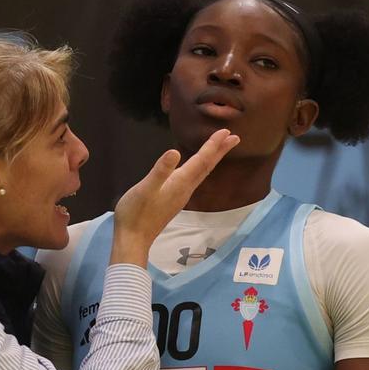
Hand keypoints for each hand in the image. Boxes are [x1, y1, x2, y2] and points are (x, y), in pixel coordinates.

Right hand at [111, 129, 239, 265]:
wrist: (133, 238)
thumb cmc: (136, 212)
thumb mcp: (145, 189)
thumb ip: (160, 171)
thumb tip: (174, 152)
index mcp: (179, 183)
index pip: (201, 161)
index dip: (212, 145)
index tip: (225, 131)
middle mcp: (185, 189)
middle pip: (206, 167)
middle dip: (219, 151)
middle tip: (234, 137)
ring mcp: (180, 196)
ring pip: (201, 174)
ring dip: (212, 159)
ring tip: (220, 148)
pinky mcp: (174, 200)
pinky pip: (193, 179)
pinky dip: (200, 168)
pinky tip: (196, 168)